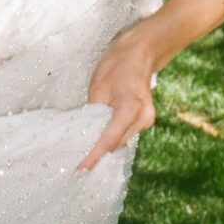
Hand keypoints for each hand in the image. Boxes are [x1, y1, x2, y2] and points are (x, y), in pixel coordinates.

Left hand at [76, 28, 155, 171]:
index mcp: (130, 108)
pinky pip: (125, 133)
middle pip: (115, 143)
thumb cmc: (116, 65)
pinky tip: (99, 131)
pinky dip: (112, 134)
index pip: (109, 139)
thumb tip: (87, 133)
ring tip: (86, 140)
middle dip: (97, 148)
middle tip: (76, 155)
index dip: (93, 156)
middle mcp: (143, 118)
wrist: (139, 53)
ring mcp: (147, 120)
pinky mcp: (145, 120)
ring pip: (121, 140)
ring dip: (105, 140)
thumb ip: (94, 114)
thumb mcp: (98, 88)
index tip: (81, 170)